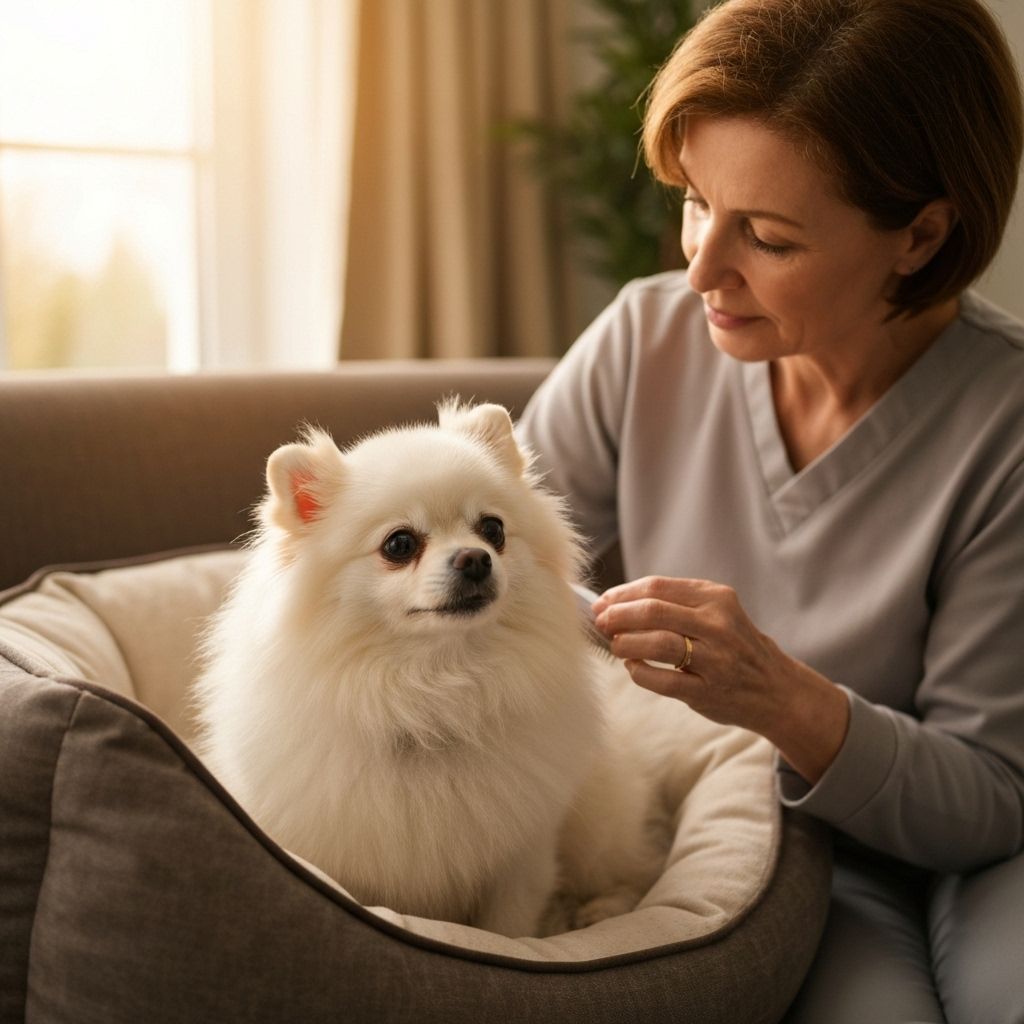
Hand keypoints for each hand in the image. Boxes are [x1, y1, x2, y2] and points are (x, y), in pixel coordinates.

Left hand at [592, 576, 848, 783]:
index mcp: (717, 598)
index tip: (603, 602)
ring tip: (615, 645)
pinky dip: (639, 672)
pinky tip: (633, 667)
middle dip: (618, 616)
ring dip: (625, 643)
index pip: (657, 587)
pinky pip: (662, 680)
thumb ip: (675, 604)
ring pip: (656, 643)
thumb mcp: (717, 613)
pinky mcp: (708, 691)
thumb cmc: (735, 646)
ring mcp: (715, 659)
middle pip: (653, 611)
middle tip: (601, 623)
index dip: (622, 594)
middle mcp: (718, 625)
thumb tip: (615, 602)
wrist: (777, 689)